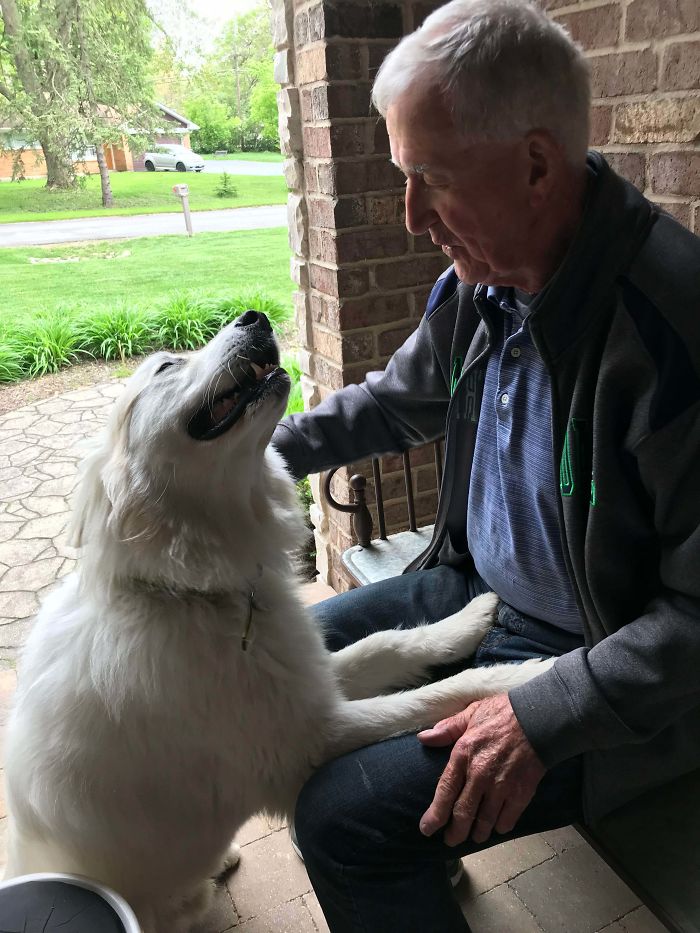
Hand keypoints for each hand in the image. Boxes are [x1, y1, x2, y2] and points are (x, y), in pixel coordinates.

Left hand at [418, 693, 545, 845]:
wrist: (539, 718)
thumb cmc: (503, 713)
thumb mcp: (470, 714)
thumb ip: (447, 729)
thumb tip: (424, 738)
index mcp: (463, 754)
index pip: (445, 791)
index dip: (435, 814)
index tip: (426, 829)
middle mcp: (479, 774)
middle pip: (463, 813)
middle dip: (455, 832)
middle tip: (451, 841)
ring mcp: (501, 786)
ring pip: (485, 821)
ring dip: (478, 833)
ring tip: (474, 837)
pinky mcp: (522, 793)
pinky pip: (508, 819)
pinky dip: (501, 827)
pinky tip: (497, 827)